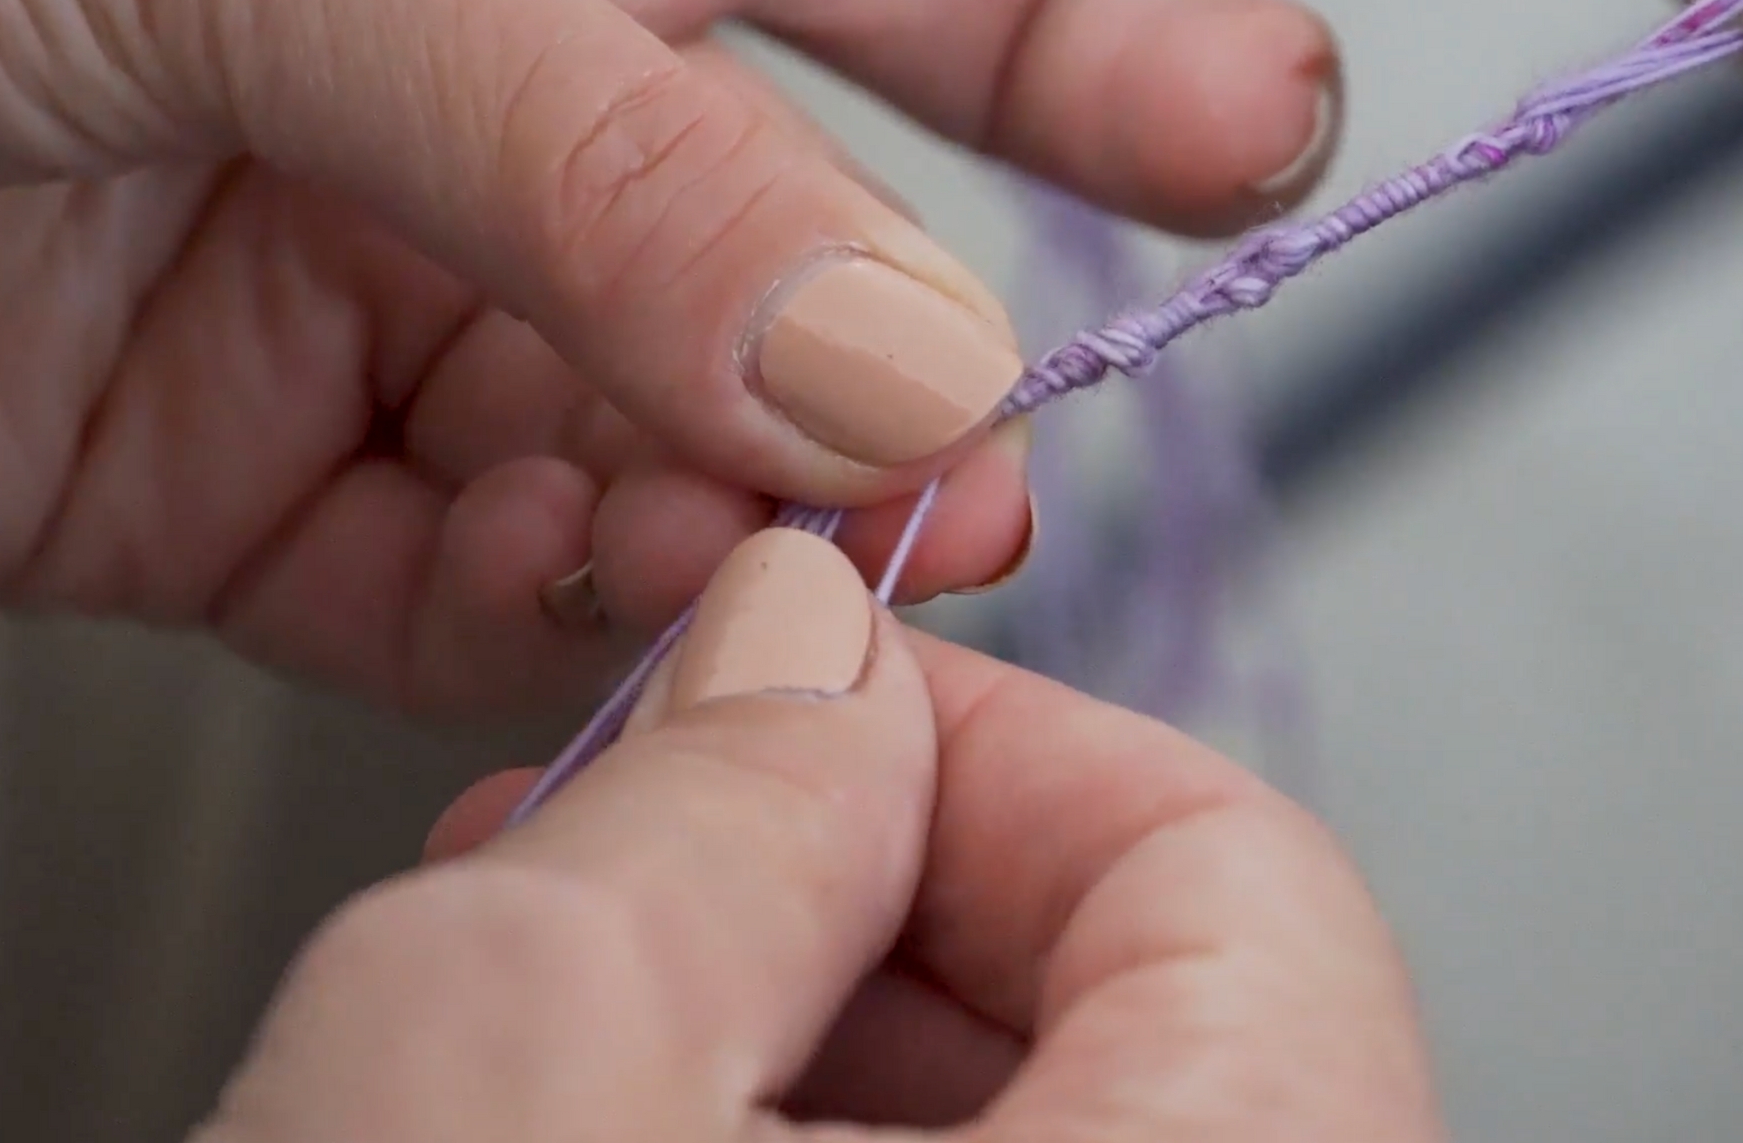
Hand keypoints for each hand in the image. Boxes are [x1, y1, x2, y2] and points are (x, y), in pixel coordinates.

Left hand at [0, 0, 1338, 712]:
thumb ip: (603, 143)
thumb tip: (889, 341)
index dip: (1101, 36)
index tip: (1248, 137)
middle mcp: (497, 90)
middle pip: (807, 236)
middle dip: (909, 367)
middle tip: (977, 475)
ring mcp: (396, 290)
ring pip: (664, 445)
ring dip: (718, 527)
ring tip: (732, 561)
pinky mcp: (268, 481)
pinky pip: (479, 578)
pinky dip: (547, 621)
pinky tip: (568, 608)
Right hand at [192, 527, 1440, 1142]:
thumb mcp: (504, 1083)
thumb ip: (708, 810)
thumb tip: (812, 649)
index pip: (1238, 874)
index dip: (988, 741)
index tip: (804, 704)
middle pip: (1132, 1007)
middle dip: (847, 882)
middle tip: (636, 842)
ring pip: (1026, 1128)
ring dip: (788, 1028)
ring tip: (570, 1004)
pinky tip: (592, 1120)